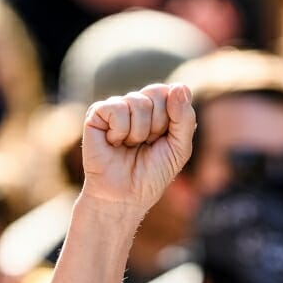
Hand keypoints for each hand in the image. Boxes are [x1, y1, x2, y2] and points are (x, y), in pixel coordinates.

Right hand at [81, 83, 194, 215]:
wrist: (125, 197)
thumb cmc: (152, 174)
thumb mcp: (179, 148)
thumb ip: (185, 118)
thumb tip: (179, 86)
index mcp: (159, 109)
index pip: (172, 92)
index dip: (172, 117)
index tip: (164, 140)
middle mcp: (137, 104)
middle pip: (156, 93)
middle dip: (156, 125)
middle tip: (146, 144)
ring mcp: (117, 108)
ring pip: (137, 102)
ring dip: (138, 132)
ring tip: (129, 146)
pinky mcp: (96, 114)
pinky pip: (116, 109)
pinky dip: (120, 132)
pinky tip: (113, 143)